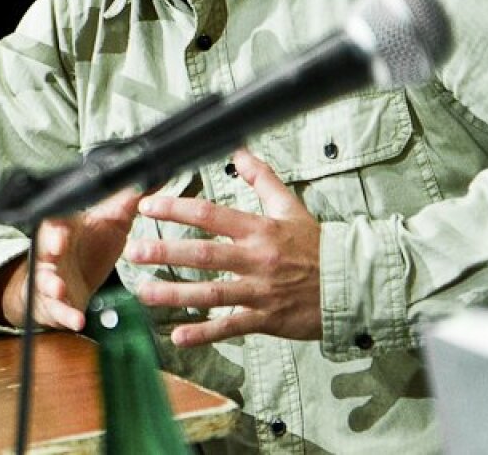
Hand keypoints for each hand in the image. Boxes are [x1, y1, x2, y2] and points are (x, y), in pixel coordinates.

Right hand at [0, 186, 140, 330]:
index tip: (66, 224)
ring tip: (59, 288)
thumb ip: (127, 202)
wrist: (65, 286)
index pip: (57, 218)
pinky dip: (66, 316)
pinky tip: (78, 321)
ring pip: (44, 279)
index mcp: (65, 227)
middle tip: (56, 246)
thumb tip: (152, 176)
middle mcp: (52, 251)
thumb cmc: (87, 248)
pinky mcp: (53, 304)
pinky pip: (57, 311)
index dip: (60, 220)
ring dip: (51, 284)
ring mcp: (49, 278)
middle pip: (44, 244)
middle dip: (48, 244)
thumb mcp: (109, 223)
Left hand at [125, 149, 320, 346]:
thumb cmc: (318, 245)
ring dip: (175, 293)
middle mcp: (256, 260)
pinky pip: (231, 326)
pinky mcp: (266, 319)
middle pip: (204, 255)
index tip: (148, 206)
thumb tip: (239, 152)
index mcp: (259, 230)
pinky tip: (178, 335)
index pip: (211, 215)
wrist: (352, 284)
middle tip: (134, 251)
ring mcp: (260, 291)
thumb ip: (262, 178)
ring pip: (211, 293)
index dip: (176, 209)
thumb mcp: (290, 206)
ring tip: (144, 292)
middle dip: (166, 253)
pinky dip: (205, 333)